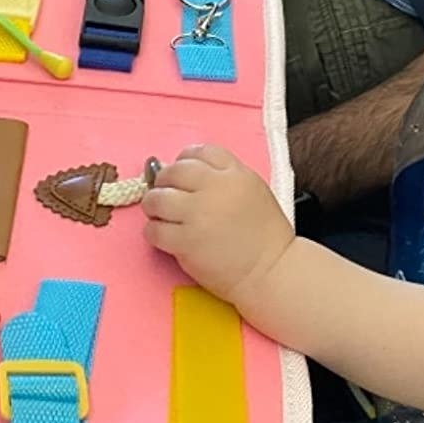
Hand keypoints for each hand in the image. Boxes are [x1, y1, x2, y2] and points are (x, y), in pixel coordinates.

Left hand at [143, 145, 294, 304]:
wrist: (271, 271)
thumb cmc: (265, 236)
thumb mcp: (253, 191)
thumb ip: (225, 178)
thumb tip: (188, 176)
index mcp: (235, 174)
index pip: (200, 151)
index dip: (184, 160)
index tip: (181, 174)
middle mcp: (215, 189)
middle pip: (174, 171)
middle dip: (163, 181)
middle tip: (163, 194)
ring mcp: (199, 214)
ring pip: (157, 199)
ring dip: (153, 205)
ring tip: (159, 214)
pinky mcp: (186, 241)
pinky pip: (154, 229)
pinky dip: (154, 231)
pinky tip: (163, 236)